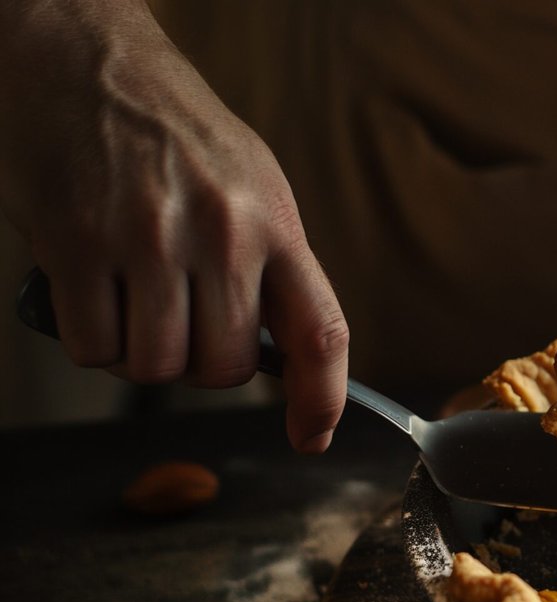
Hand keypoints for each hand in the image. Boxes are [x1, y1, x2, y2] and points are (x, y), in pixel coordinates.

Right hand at [0, 1, 346, 451]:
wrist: (84, 55)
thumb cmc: (170, 128)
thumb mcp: (249, 183)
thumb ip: (269, 263)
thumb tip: (283, 354)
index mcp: (276, 222)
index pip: (320, 331)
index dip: (322, 398)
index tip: (312, 435)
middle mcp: (220, 233)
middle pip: (222, 368)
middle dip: (199, 364)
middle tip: (177, 320)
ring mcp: (147, 239)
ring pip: (156, 367)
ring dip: (139, 354)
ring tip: (130, 301)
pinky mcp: (76, 243)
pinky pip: (93, 346)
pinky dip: (90, 341)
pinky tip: (90, 294)